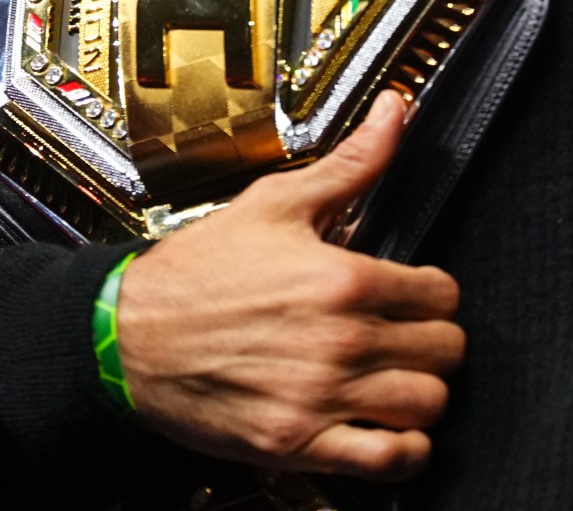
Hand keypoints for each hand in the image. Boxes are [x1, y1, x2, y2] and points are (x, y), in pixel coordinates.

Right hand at [115, 93, 464, 481]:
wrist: (125, 338)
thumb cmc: (196, 273)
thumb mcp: (276, 203)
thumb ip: (352, 164)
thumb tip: (396, 112)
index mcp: (344, 279)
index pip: (444, 294)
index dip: (435, 292)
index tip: (417, 295)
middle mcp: (341, 342)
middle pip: (446, 351)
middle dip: (435, 340)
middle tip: (410, 336)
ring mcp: (320, 398)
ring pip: (428, 405)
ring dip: (423, 393)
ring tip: (400, 378)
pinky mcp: (295, 444)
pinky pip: (387, 460)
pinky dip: (402, 449)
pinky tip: (389, 428)